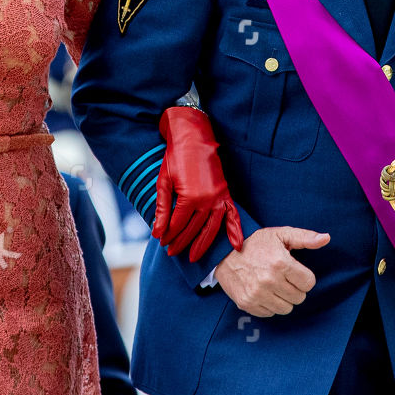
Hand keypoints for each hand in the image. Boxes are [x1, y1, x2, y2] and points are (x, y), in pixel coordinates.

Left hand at [154, 107, 243, 261]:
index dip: (169, 235)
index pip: (178, 225)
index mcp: (190, 197)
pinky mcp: (226, 192)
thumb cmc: (175, 157)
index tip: (162, 243)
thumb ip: (162, 209)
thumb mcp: (164, 182)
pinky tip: (236, 246)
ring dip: (203, 244)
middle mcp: (207, 200)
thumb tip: (157, 233)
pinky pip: (233, 215)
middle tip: (172, 253)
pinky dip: (235, 230)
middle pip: (194, 229)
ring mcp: (219, 197)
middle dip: (182, 243)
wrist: (194, 137)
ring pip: (212, 228)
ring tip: (195, 258)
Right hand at [216, 226, 329, 316]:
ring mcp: (257, 294)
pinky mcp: (246, 303)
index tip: (295, 271)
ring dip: (283, 299)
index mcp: (281, 263)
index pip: (309, 283)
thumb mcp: (281, 234)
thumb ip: (305, 237)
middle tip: (284, 278)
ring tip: (275, 285)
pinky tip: (263, 291)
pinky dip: (269, 305)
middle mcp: (269, 281)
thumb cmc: (256, 242)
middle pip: (299, 298)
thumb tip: (326, 238)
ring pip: (286, 309)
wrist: (224, 250)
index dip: (304, 277)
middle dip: (295, 288)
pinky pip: (269, 313)